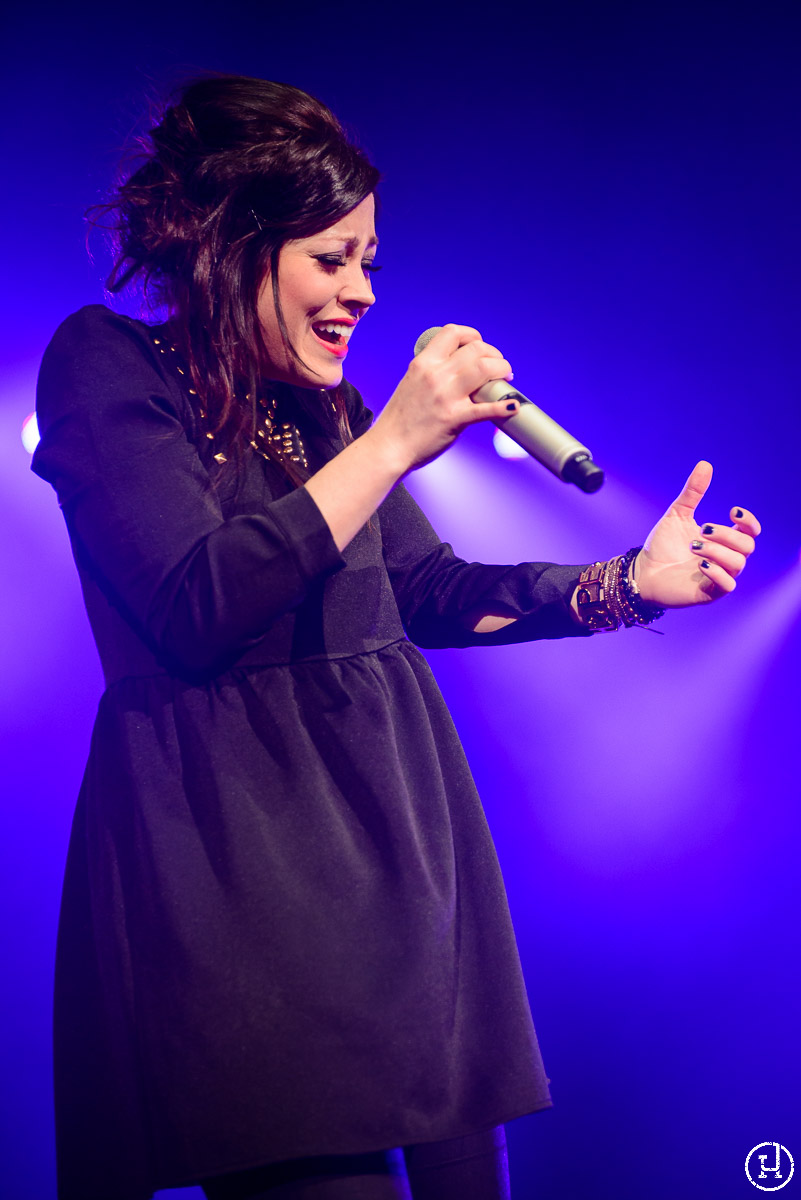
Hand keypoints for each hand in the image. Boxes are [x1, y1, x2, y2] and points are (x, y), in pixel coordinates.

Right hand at [369, 324, 518, 473]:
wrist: (388, 447)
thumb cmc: (400, 420)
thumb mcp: (411, 383)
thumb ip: (433, 373)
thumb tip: (458, 370)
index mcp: (423, 363)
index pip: (453, 333)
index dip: (473, 335)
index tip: (480, 346)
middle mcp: (435, 375)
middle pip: (476, 349)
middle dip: (494, 354)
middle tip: (499, 366)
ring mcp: (446, 396)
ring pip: (484, 368)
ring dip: (502, 370)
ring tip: (506, 378)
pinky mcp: (454, 418)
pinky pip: (486, 408)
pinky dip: (503, 406)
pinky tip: (512, 405)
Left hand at [636, 461, 760, 607]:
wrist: (641, 572)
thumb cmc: (662, 545)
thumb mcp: (678, 514)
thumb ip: (693, 493)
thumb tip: (705, 464)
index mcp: (723, 541)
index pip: (750, 532)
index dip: (749, 521)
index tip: (733, 511)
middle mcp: (725, 559)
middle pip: (747, 546)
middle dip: (727, 534)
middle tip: (702, 529)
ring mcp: (718, 576)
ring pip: (738, 563)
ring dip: (718, 550)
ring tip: (693, 546)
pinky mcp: (708, 593)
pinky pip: (728, 585)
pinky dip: (718, 573)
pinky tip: (700, 563)